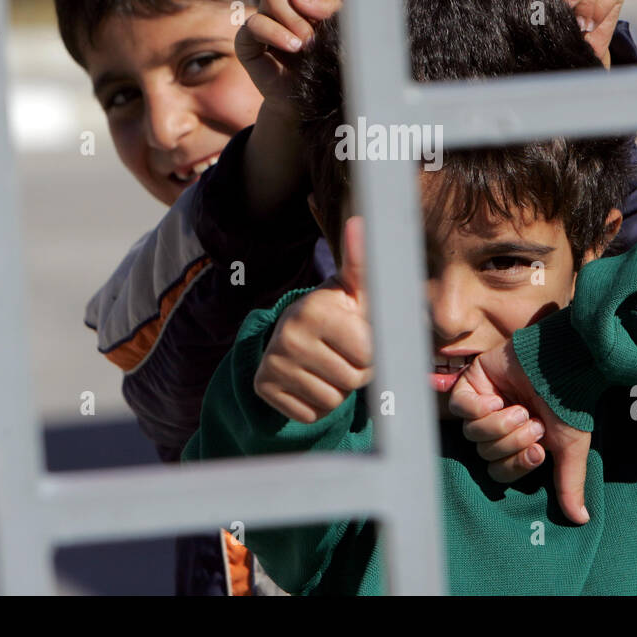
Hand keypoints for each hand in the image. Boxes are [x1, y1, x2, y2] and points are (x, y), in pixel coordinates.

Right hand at [235, 0, 342, 104]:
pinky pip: (259, 22)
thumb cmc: (327, 62)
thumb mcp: (339, 30)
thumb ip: (326, 5)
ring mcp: (268, 11)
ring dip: (294, 17)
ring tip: (307, 42)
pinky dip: (278, 33)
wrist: (306, 100)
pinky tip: (292, 46)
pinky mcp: (250, 35)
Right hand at [254, 217, 373, 422]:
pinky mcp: (264, 388)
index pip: (369, 355)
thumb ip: (363, 263)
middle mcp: (288, 335)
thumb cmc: (337, 313)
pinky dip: (316, 405)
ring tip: (327, 365)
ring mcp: (273, 363)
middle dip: (356, 373)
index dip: (372, 352)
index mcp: (315, 309)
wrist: (293, 336)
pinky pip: (311, 415)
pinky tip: (310, 381)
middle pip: (352, 380)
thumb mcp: (354, 291)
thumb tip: (359, 221)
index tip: (358, 337)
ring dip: (338, 390)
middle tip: (342, 354)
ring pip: (333, 401)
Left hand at [450, 337, 591, 524]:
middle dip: (511, 442)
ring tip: (521, 410)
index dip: (516, 465)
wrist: (561, 363)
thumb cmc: (568, 403)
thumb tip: (581, 520)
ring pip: (473, 432)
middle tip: (534, 424)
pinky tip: (497, 400)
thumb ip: (569, 482)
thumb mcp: (571, 447)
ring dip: (498, 425)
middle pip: (486, 453)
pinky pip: (461, 407)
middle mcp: (499, 426)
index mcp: (518, 442)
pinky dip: (478, 408)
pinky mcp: (472, 383)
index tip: (539, 451)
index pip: (501, 471)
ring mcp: (484, 403)